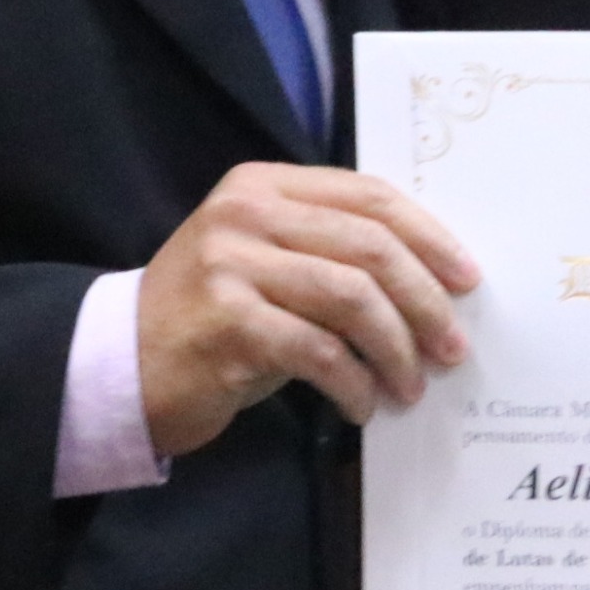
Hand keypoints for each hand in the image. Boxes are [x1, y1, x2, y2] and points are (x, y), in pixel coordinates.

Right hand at [139, 164, 476, 457]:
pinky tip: (361, 405)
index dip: (429, 237)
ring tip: (409, 386)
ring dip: (395, 349)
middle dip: (424, 300)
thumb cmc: (211, 317)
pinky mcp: (227, 322)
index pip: (368, 196)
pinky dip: (353, 383)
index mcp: (262, 184)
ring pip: (352, 297)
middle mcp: (245, 213)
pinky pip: (319, 351)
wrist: (123, 362)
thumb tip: (431, 281)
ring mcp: (231, 265)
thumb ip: (328, 250)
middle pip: (370, 245)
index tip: (466, 279)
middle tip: (451, 347)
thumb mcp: (265, 262)